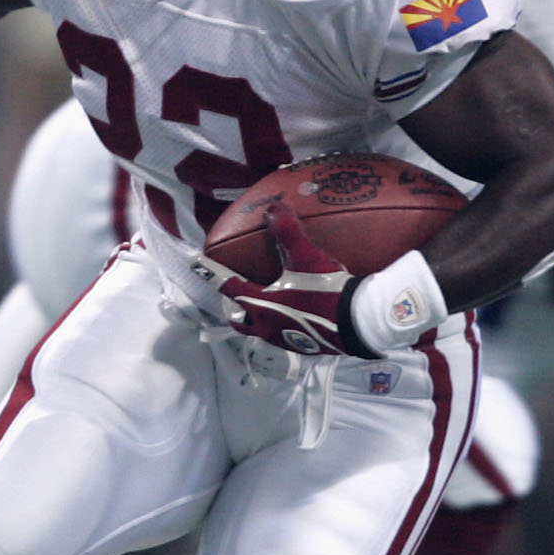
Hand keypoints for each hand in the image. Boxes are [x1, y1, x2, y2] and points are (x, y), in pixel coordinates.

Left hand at [193, 203, 359, 356]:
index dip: (212, 274)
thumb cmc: (325, 292)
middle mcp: (268, 327)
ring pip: (263, 330)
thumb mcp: (305, 257)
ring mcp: (286, 339)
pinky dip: (286, 324)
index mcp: (260, 306)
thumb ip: (287, 232)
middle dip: (237, 308)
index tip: (197, 265)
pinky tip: (299, 313)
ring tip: (270, 303)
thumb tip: (274, 208)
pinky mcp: (307, 347)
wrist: (357, 323)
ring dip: (261, 318)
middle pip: (241, 320)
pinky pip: (287, 335)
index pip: (229, 286)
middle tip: (240, 293)